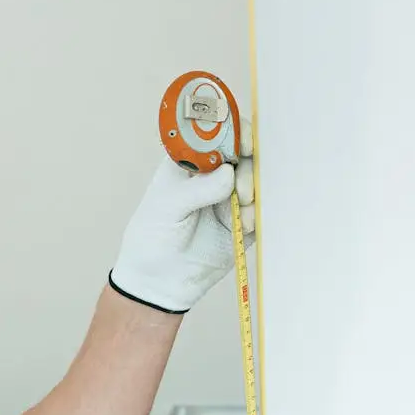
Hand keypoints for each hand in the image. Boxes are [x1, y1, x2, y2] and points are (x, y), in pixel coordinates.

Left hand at [109, 117, 254, 313]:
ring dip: (256, 193)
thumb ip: (196, 189)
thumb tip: (229, 172)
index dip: (234, 132)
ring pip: (258, 181)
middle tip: (241, 194)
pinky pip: (262, 210)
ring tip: (242, 216)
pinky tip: (248, 226)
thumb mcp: (166, 208)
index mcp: (189, 162)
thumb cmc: (152, 237)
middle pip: (245, 154)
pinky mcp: (243, 222)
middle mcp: (212, 175)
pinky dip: (261, 214)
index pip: (215, 135)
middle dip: (250, 169)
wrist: (160, 281)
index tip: (245, 144)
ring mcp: (230, 197)